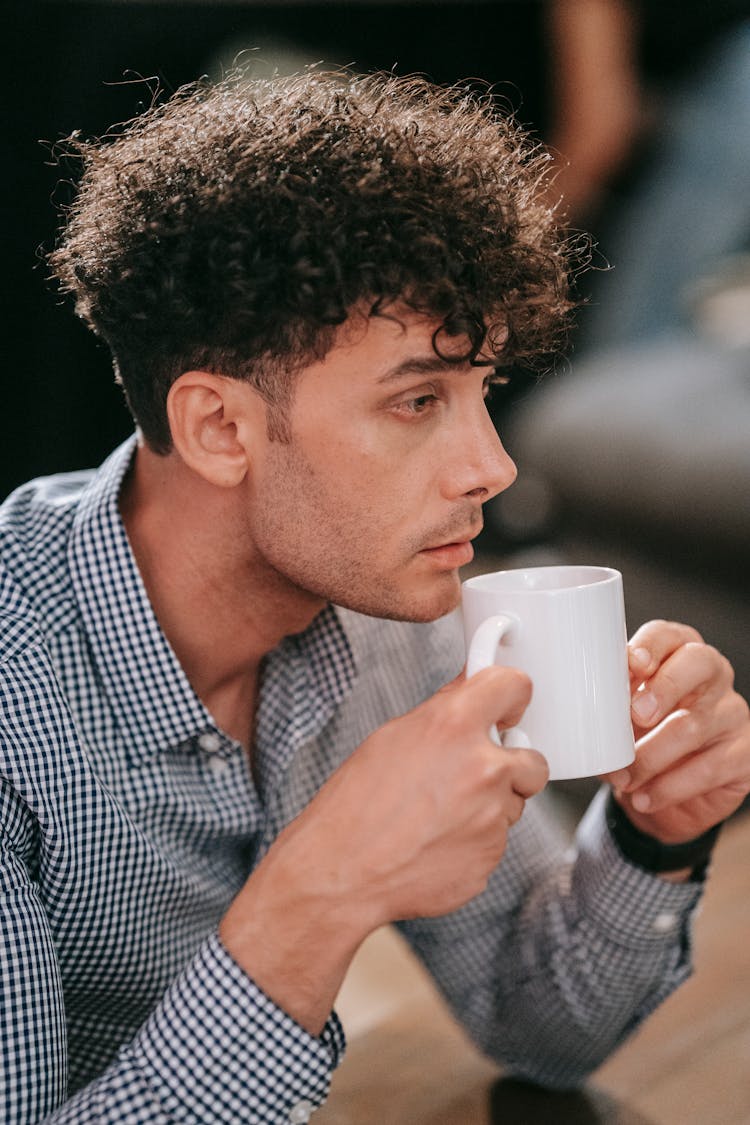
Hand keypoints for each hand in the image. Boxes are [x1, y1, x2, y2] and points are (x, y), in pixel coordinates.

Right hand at [220, 666, 547, 1031]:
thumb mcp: (392, 737)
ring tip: (437, 814)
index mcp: (454, 726)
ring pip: (512, 804)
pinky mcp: (490, 858)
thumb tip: (469, 689)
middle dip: (509, 765)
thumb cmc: (355, 804)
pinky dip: (473, 840)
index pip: (513, 686)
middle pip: (532, 759)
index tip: (506, 707)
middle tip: (471, 773)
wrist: (340, 871)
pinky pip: (495, 841)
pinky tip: (435, 841)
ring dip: (489, 806)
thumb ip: (444, 711)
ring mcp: (492, 818)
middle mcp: (483, 768)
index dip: (510, 696)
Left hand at [604, 620, 749, 843]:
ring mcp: (732, 713)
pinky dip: (671, 786)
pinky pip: (710, 767)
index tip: (632, 663)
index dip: (652, 645)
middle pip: (698, 664)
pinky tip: (646, 796)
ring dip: (652, 755)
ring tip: (624, 778)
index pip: (670, 635)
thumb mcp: (617, 715)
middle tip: (635, 715)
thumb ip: (605, 703)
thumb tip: (575, 710)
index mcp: (677, 653)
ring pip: (696, 723)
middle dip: (663, 688)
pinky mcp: (743, 754)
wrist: (660, 794)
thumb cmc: (636, 738)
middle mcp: (711, 675)